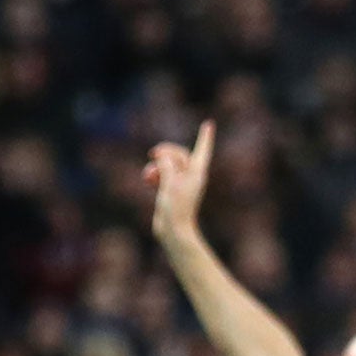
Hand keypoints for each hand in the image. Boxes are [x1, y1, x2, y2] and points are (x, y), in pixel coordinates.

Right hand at [142, 120, 213, 246]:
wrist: (173, 231)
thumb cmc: (176, 207)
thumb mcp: (170, 181)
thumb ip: (166, 163)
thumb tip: (161, 155)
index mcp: (197, 172)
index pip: (202, 150)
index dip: (205, 137)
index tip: (209, 124)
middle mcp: (191, 177)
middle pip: (179, 155)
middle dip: (165, 153)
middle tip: (153, 153)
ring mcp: (180, 184)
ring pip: (168, 166)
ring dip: (156, 166)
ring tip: (147, 175)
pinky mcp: (170, 192)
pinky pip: (162, 176)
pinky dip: (155, 175)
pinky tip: (146, 179)